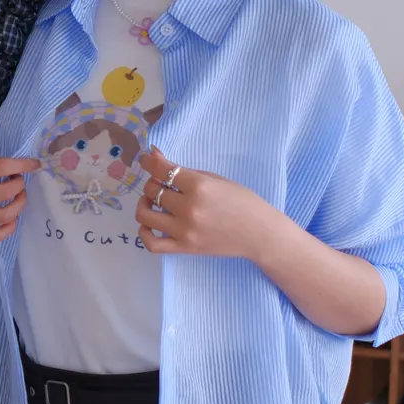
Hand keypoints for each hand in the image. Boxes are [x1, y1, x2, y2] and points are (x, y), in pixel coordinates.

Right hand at [0, 155, 41, 245]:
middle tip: (19, 181)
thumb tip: (19, 168)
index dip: (22, 165)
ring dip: (19, 204)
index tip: (34, 164)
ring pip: (4, 214)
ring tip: (19, 196)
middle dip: (19, 184)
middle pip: (4, 192)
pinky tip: (12, 218)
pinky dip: (9, 228)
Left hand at [135, 146, 268, 257]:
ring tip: (153, 202)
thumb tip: (155, 155)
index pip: (161, 170)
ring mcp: (185, 231)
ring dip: (144, 204)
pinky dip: (144, 233)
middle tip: (162, 184)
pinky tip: (150, 224)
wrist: (259, 234)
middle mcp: (189, 208)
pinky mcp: (184, 248)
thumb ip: (184, 170)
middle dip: (153, 183)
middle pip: (152, 190)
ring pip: (145, 215)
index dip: (148, 162)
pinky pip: (152, 244)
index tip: (145, 160)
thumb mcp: (216, 179)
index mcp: (199, 186)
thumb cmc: (242, 202)